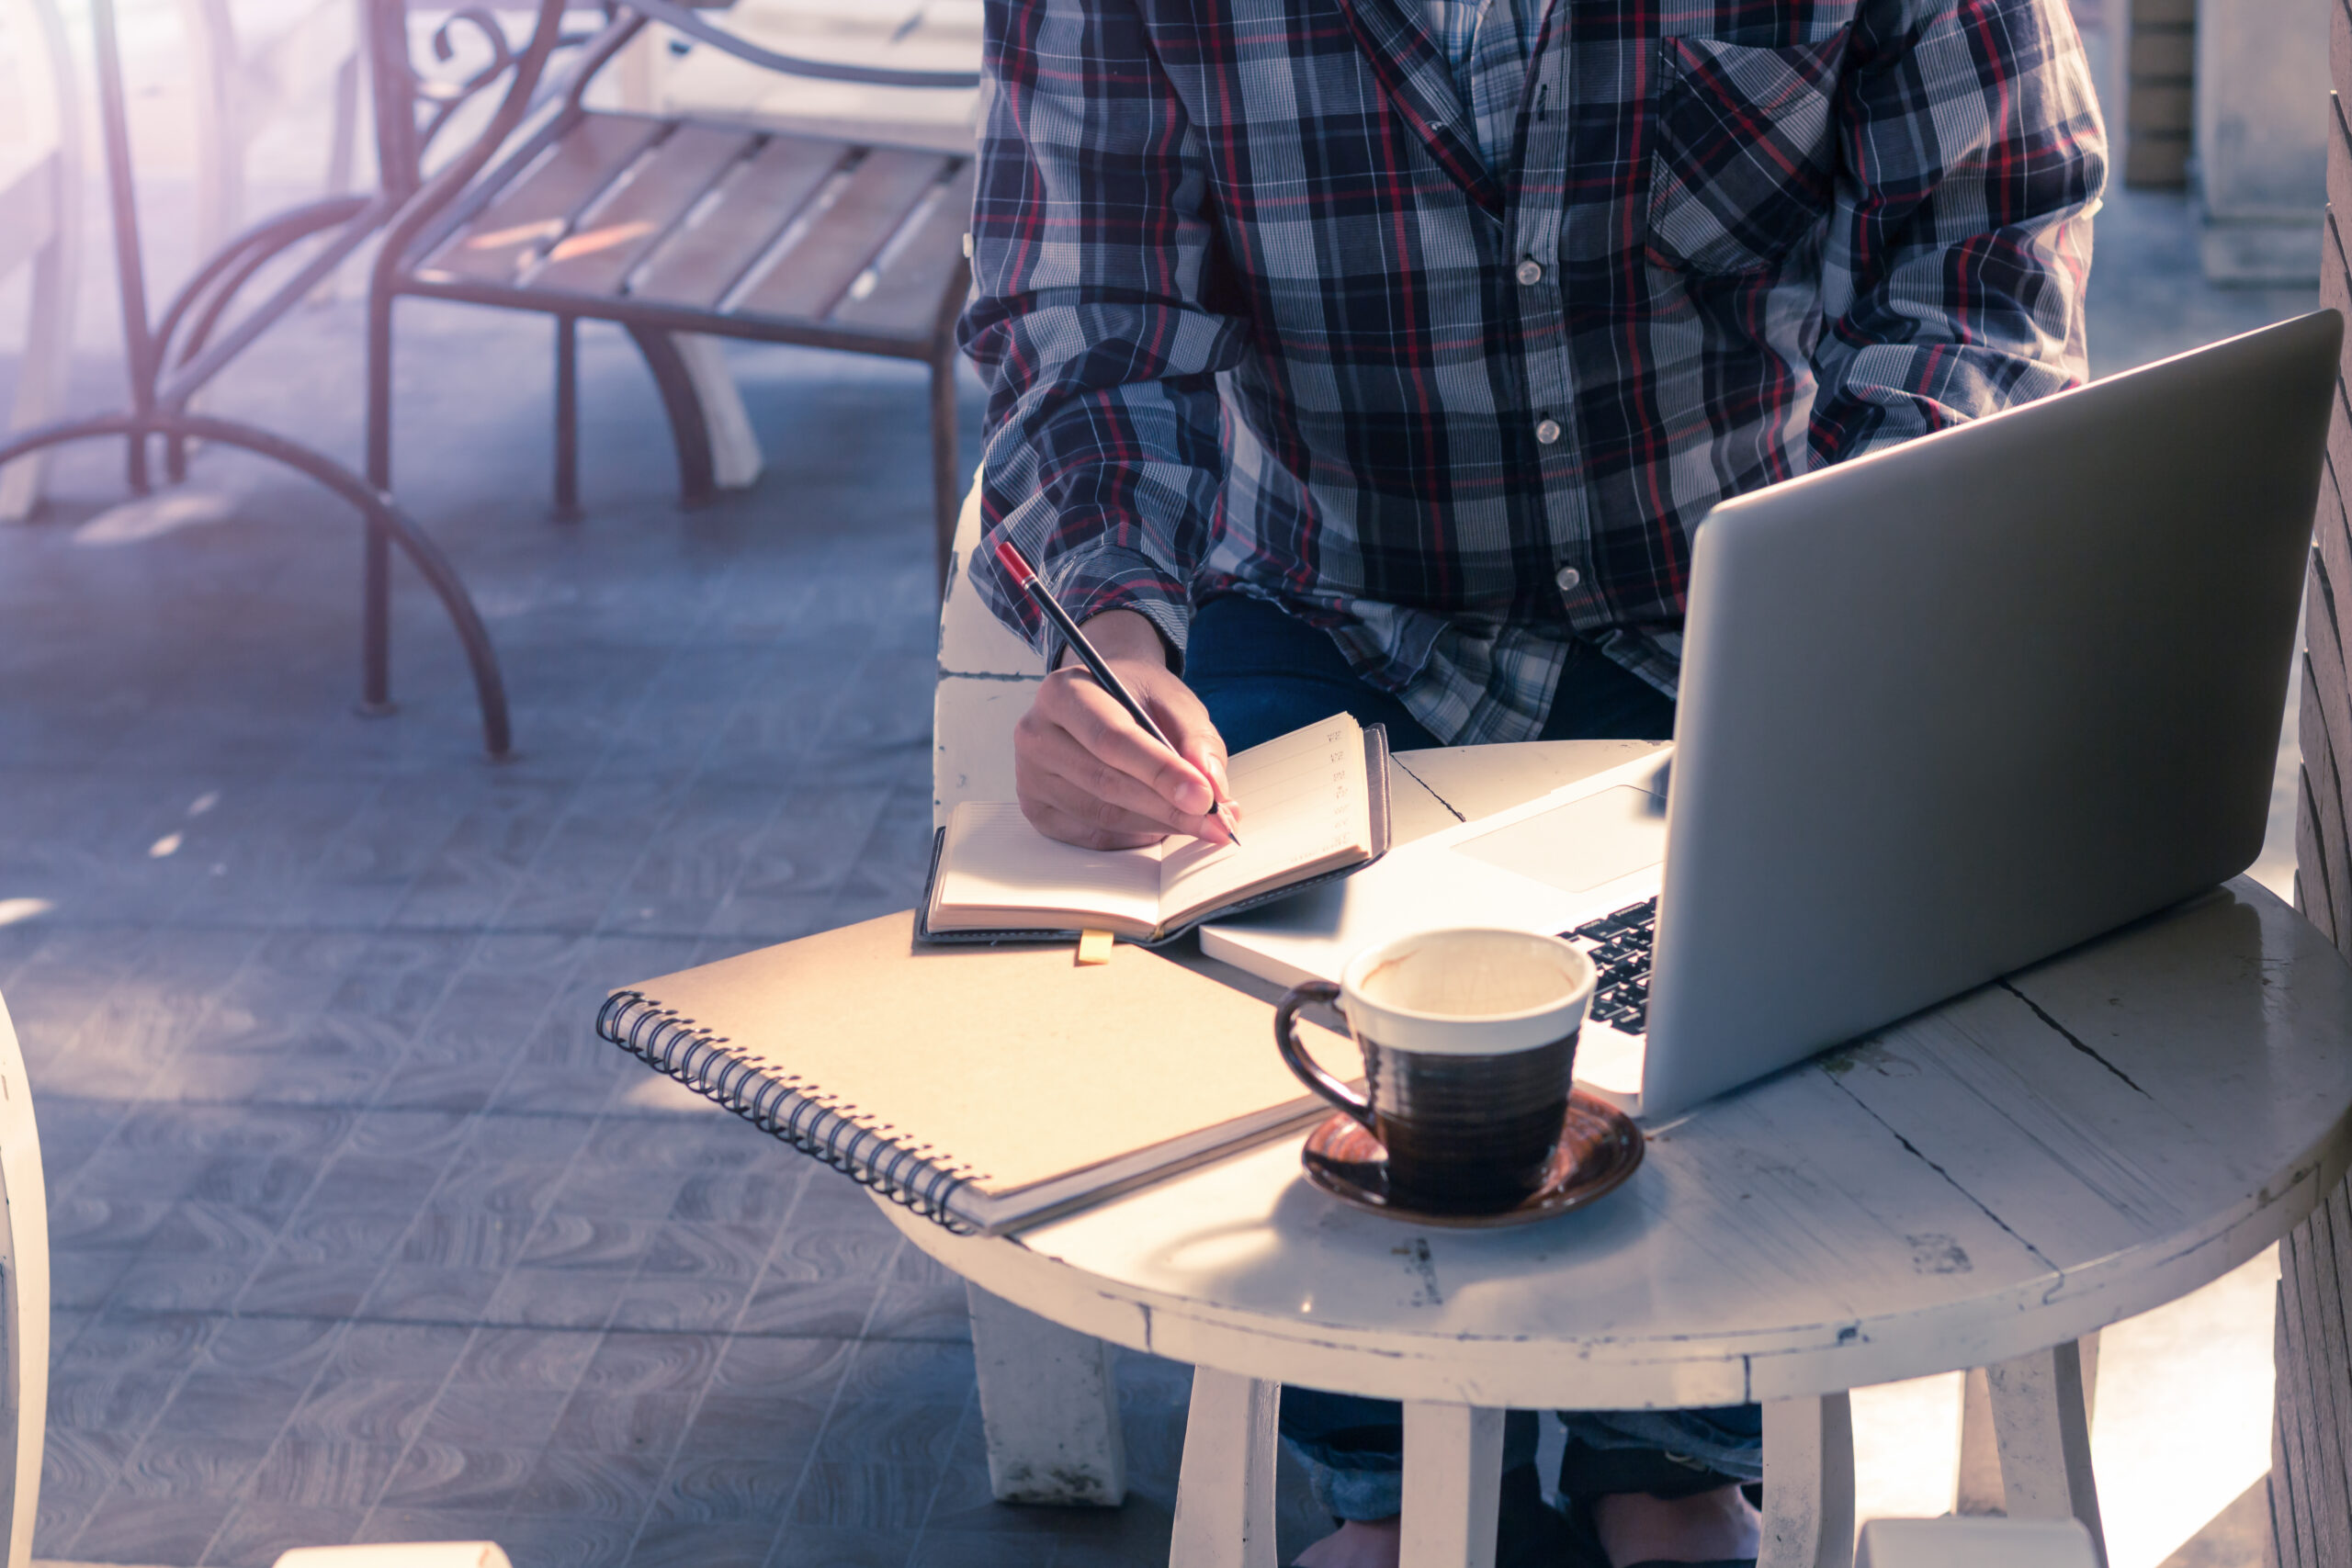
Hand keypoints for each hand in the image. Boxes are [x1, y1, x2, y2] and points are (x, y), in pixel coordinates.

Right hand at [1013, 609, 1233, 849]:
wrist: (1102, 697)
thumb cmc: (1137, 697)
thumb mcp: (1174, 701)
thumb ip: (1197, 740)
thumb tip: (1211, 787)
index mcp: (1063, 692)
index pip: (1112, 740)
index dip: (1160, 772)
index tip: (1205, 797)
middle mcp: (1035, 733)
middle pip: (1106, 783)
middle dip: (1169, 808)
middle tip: (1218, 821)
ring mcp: (1030, 776)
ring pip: (1103, 817)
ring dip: (1157, 825)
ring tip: (1198, 820)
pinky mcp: (1037, 809)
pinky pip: (1093, 837)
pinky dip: (1134, 836)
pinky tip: (1159, 824)